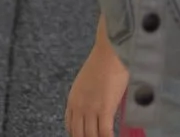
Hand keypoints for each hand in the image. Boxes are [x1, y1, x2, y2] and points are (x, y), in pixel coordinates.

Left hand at [66, 19, 128, 136]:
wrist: (109, 52)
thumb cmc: (102, 62)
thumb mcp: (85, 83)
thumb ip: (87, 98)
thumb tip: (96, 108)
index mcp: (72, 101)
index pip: (70, 127)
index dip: (77, 135)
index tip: (85, 136)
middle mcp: (78, 108)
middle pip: (79, 134)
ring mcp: (91, 109)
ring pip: (91, 136)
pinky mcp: (105, 109)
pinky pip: (105, 132)